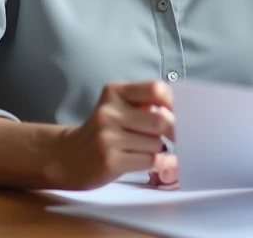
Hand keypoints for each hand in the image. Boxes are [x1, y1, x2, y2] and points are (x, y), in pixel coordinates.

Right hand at [47, 80, 176, 189]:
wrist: (66, 157)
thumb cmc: (104, 130)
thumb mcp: (120, 107)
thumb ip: (147, 103)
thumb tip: (185, 110)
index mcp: (115, 92)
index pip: (156, 89)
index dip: (174, 102)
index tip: (181, 112)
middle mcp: (109, 112)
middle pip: (160, 120)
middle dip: (172, 131)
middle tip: (172, 136)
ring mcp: (107, 137)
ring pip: (156, 143)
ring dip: (158, 148)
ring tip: (143, 148)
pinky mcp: (109, 160)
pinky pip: (148, 161)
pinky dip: (153, 163)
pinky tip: (142, 160)